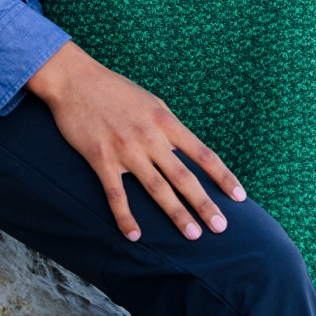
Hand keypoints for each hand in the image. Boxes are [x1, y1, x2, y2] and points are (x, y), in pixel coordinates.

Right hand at [27, 41, 245, 240]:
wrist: (76, 79)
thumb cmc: (114, 90)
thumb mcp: (150, 102)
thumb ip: (167, 127)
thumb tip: (185, 148)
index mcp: (165, 121)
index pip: (202, 153)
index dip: (222, 176)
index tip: (240, 196)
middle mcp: (150, 137)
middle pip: (183, 176)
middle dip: (204, 203)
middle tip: (221, 227)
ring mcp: (126, 149)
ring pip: (156, 188)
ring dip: (176, 214)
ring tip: (192, 235)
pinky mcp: (101, 158)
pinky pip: (116, 194)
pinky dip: (126, 217)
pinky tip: (135, 236)